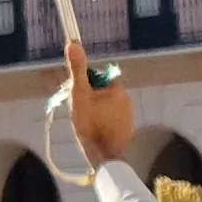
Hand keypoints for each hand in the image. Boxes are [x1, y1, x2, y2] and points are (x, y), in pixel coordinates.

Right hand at [64, 37, 135, 167]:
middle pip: (100, 91)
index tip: (75, 95)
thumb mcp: (79, 95)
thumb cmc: (91, 125)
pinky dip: (100, 122)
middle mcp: (126, 98)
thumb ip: (77, 69)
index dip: (83, 84)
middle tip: (78, 112)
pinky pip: (110, 119)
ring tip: (85, 124)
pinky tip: (93, 131)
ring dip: (93, 111)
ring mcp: (128, 115)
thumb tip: (73, 43)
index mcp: (117, 88)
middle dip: (87, 98)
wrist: (106, 158)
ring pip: (104, 106)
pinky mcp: (126, 128)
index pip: (95, 77)